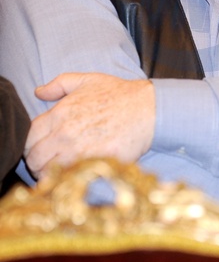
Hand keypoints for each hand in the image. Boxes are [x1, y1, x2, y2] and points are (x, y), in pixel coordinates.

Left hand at [25, 72, 154, 179]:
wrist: (146, 109)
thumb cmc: (118, 94)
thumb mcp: (88, 80)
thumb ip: (59, 84)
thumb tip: (38, 92)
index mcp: (60, 114)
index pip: (29, 137)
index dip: (31, 145)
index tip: (40, 148)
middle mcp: (65, 134)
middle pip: (34, 159)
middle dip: (38, 163)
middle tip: (49, 163)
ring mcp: (78, 152)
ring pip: (48, 173)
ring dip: (51, 174)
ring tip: (60, 171)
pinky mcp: (93, 165)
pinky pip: (69, 180)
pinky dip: (68, 181)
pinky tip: (75, 175)